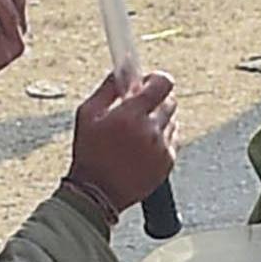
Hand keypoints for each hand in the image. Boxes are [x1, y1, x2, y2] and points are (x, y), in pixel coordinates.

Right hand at [60, 66, 178, 218]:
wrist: (97, 193)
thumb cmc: (89, 154)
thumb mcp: (87, 114)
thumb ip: (108, 88)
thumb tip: (123, 68)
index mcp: (130, 116)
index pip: (163, 83)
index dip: (156, 79)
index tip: (147, 81)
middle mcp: (150, 131)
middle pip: (170, 101)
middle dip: (155, 100)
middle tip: (138, 108)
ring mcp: (162, 148)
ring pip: (172, 120)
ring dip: (158, 120)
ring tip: (137, 132)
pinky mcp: (168, 163)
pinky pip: (173, 139)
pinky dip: (162, 139)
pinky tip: (142, 146)